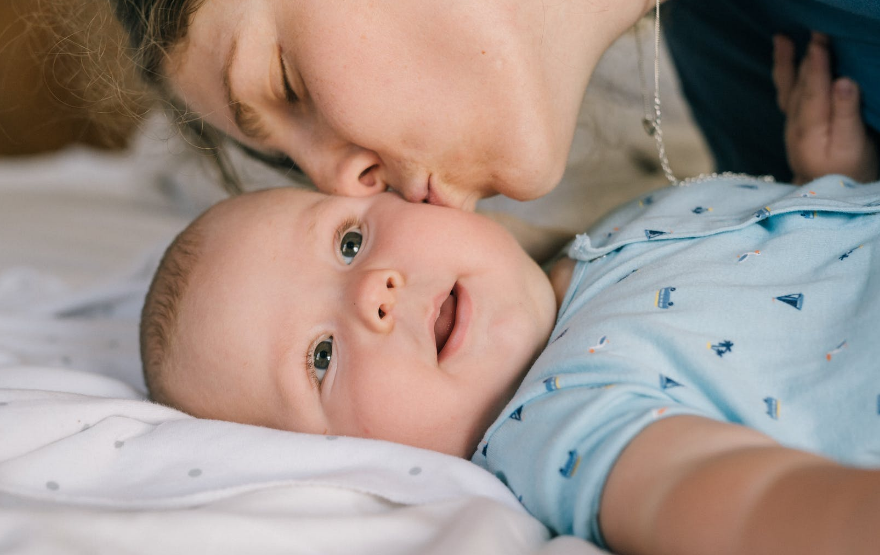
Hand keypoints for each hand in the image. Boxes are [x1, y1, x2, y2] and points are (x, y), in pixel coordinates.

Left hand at [773, 33, 878, 183]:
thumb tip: (843, 82)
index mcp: (809, 130)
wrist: (823, 193)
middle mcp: (795, 125)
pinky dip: (785, 74)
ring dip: (787, 62)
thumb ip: (846, 114)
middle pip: (801, 85)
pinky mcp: (794, 124)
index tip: (819, 42)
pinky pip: (787, 93)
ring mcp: (792, 124)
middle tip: (816, 29)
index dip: (817, 66)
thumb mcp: (851, 145)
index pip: (813, 91)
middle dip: (808, 57)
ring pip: (789, 88)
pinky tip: (786, 59)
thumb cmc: (845, 171)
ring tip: (782, 39)